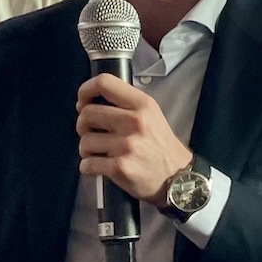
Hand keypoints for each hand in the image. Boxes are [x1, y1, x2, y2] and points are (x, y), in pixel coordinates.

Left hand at [75, 73, 192, 205]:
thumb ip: (126, 105)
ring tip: (100, 153)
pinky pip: (87, 164)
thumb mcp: (152, 116)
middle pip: (87, 113)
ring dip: (87, 149)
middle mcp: (135, 122)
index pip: (104, 83)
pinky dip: (89, 167)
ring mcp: (127, 145)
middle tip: (92, 132)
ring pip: (85, 141)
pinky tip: (100, 167)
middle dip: (83, 125)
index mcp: (143, 105)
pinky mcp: (120, 167)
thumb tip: (89, 103)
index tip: (83, 102)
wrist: (179, 177)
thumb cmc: (161, 146)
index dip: (85, 90)